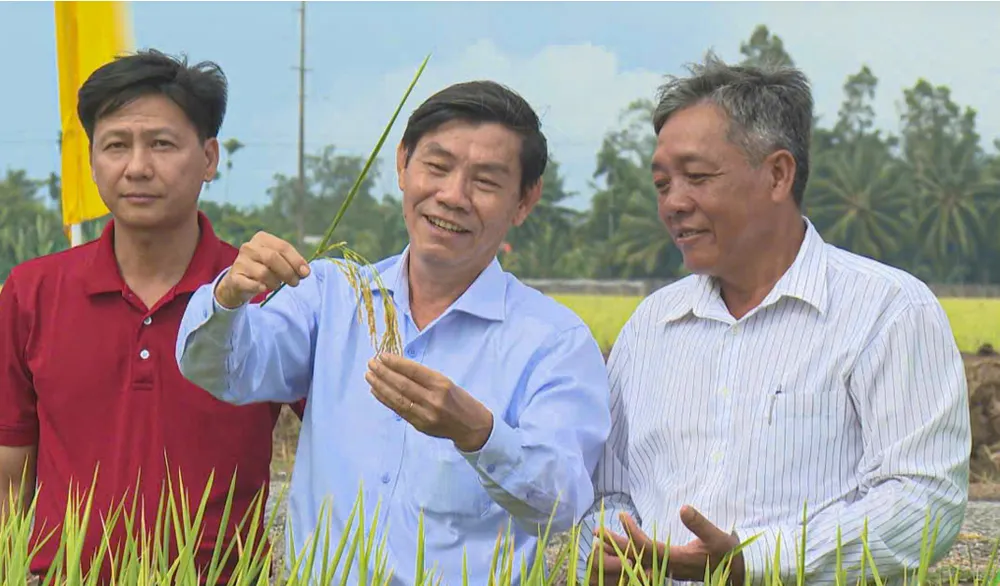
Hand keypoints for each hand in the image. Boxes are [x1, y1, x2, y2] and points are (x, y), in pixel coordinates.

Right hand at [215, 231, 309, 308]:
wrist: (238, 282)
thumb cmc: (263, 268)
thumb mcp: (277, 261)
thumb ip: (291, 263)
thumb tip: (305, 271)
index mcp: (262, 238)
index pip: (283, 247)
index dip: (296, 260)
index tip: (306, 273)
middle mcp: (249, 247)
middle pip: (273, 258)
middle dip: (288, 272)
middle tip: (295, 282)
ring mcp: (240, 262)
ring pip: (264, 273)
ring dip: (275, 282)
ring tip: (276, 285)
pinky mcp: (234, 278)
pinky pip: (251, 284)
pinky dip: (260, 287)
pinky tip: (264, 288)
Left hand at [365, 353, 492, 451]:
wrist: (471, 426)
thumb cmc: (458, 400)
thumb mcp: (446, 383)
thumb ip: (424, 378)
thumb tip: (397, 367)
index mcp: (441, 384)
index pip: (413, 371)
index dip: (396, 363)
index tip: (382, 355)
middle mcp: (433, 399)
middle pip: (402, 384)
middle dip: (384, 372)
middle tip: (371, 363)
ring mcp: (425, 414)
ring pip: (397, 398)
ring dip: (380, 386)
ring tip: (369, 376)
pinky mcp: (419, 425)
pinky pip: (398, 410)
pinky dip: (385, 399)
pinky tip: (376, 390)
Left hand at [589, 506, 743, 584]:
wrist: (736, 572)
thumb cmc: (726, 552)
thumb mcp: (717, 536)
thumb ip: (700, 524)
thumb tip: (683, 508)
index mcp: (677, 560)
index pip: (647, 547)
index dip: (632, 533)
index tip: (622, 515)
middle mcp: (667, 568)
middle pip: (634, 557)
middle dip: (614, 545)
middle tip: (596, 530)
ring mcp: (665, 570)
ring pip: (635, 563)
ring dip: (616, 552)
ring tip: (598, 541)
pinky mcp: (666, 569)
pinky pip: (640, 565)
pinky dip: (626, 557)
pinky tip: (616, 550)